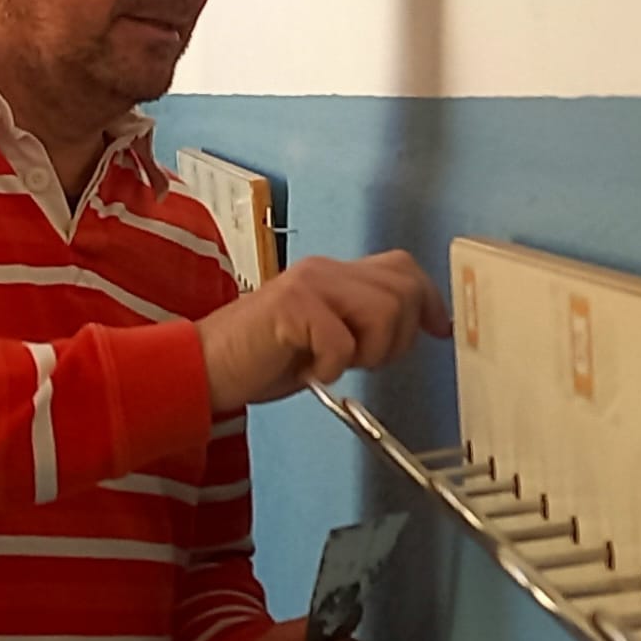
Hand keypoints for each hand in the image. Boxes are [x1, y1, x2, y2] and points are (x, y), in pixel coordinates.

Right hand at [196, 253, 451, 413]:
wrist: (203, 367)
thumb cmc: (258, 359)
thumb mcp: (322, 338)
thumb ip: (359, 323)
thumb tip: (410, 327)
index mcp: (334, 274)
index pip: (401, 267)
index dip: (428, 299)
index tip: (437, 329)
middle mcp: (324, 270)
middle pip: (402, 291)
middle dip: (395, 339)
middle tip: (358, 361)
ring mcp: (308, 284)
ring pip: (382, 311)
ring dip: (366, 352)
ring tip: (330, 364)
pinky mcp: (292, 306)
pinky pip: (342, 342)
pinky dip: (330, 368)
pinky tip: (306, 372)